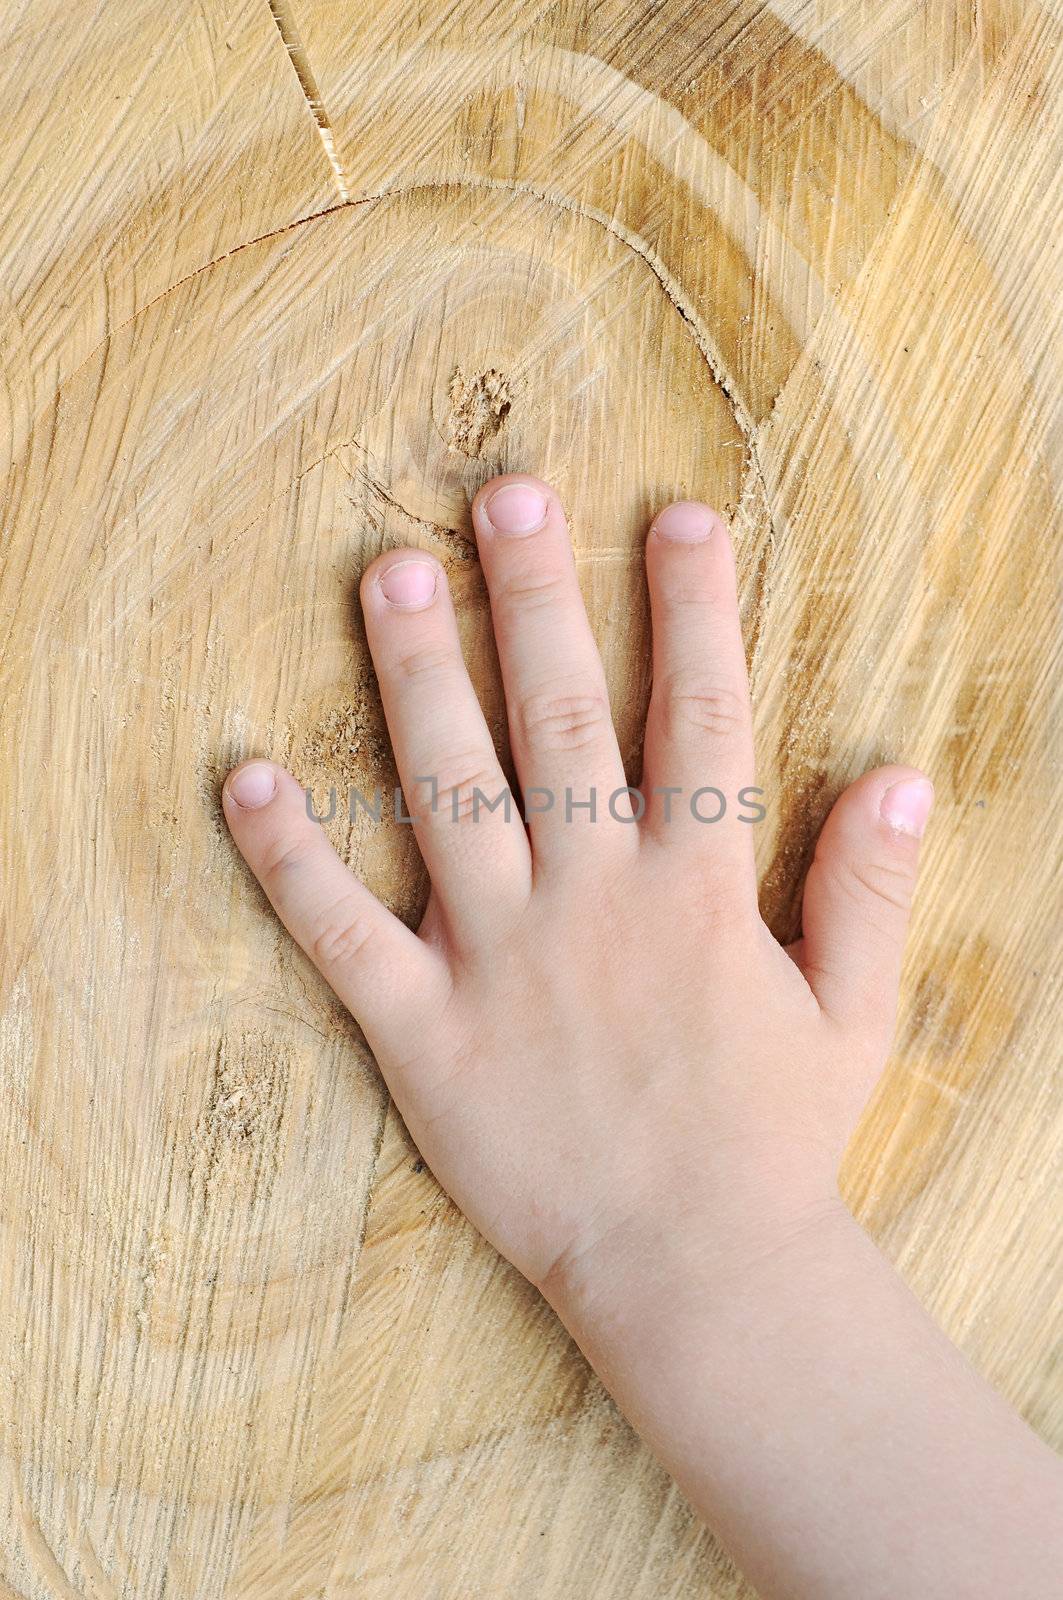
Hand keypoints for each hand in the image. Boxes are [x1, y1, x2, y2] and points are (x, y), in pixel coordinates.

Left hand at [221, 473, 932, 1301]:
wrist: (693, 1274)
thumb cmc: (774, 1142)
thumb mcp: (854, 1015)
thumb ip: (872, 890)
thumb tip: (906, 772)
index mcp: (697, 892)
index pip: (699, 718)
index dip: (692, 609)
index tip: (677, 516)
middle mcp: (592, 903)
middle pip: (558, 720)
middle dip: (533, 598)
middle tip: (502, 496)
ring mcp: (498, 961)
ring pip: (447, 791)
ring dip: (413, 678)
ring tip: (385, 575)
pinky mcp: (422, 1030)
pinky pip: (340, 934)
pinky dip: (287, 859)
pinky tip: (243, 780)